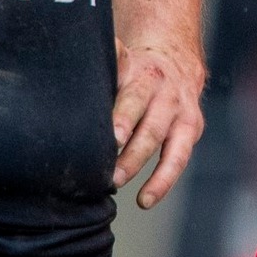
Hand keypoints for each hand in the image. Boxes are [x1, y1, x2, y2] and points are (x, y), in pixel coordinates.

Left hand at [109, 35, 204, 208]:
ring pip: (172, 147)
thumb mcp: (119, 58)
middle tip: (112, 176)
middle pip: (152, 128)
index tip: (114, 138)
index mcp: (144, 75)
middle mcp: (167, 95)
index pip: (134, 99)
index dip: (124, 119)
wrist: (176, 55)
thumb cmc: (133, 67)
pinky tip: (145, 200)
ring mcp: (182, 113)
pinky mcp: (192, 129)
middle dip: (133, 154)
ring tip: (131, 193)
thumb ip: (102, 67)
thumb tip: (64, 72)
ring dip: (152, 173)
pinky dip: (164, 182)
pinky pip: (180, 159)